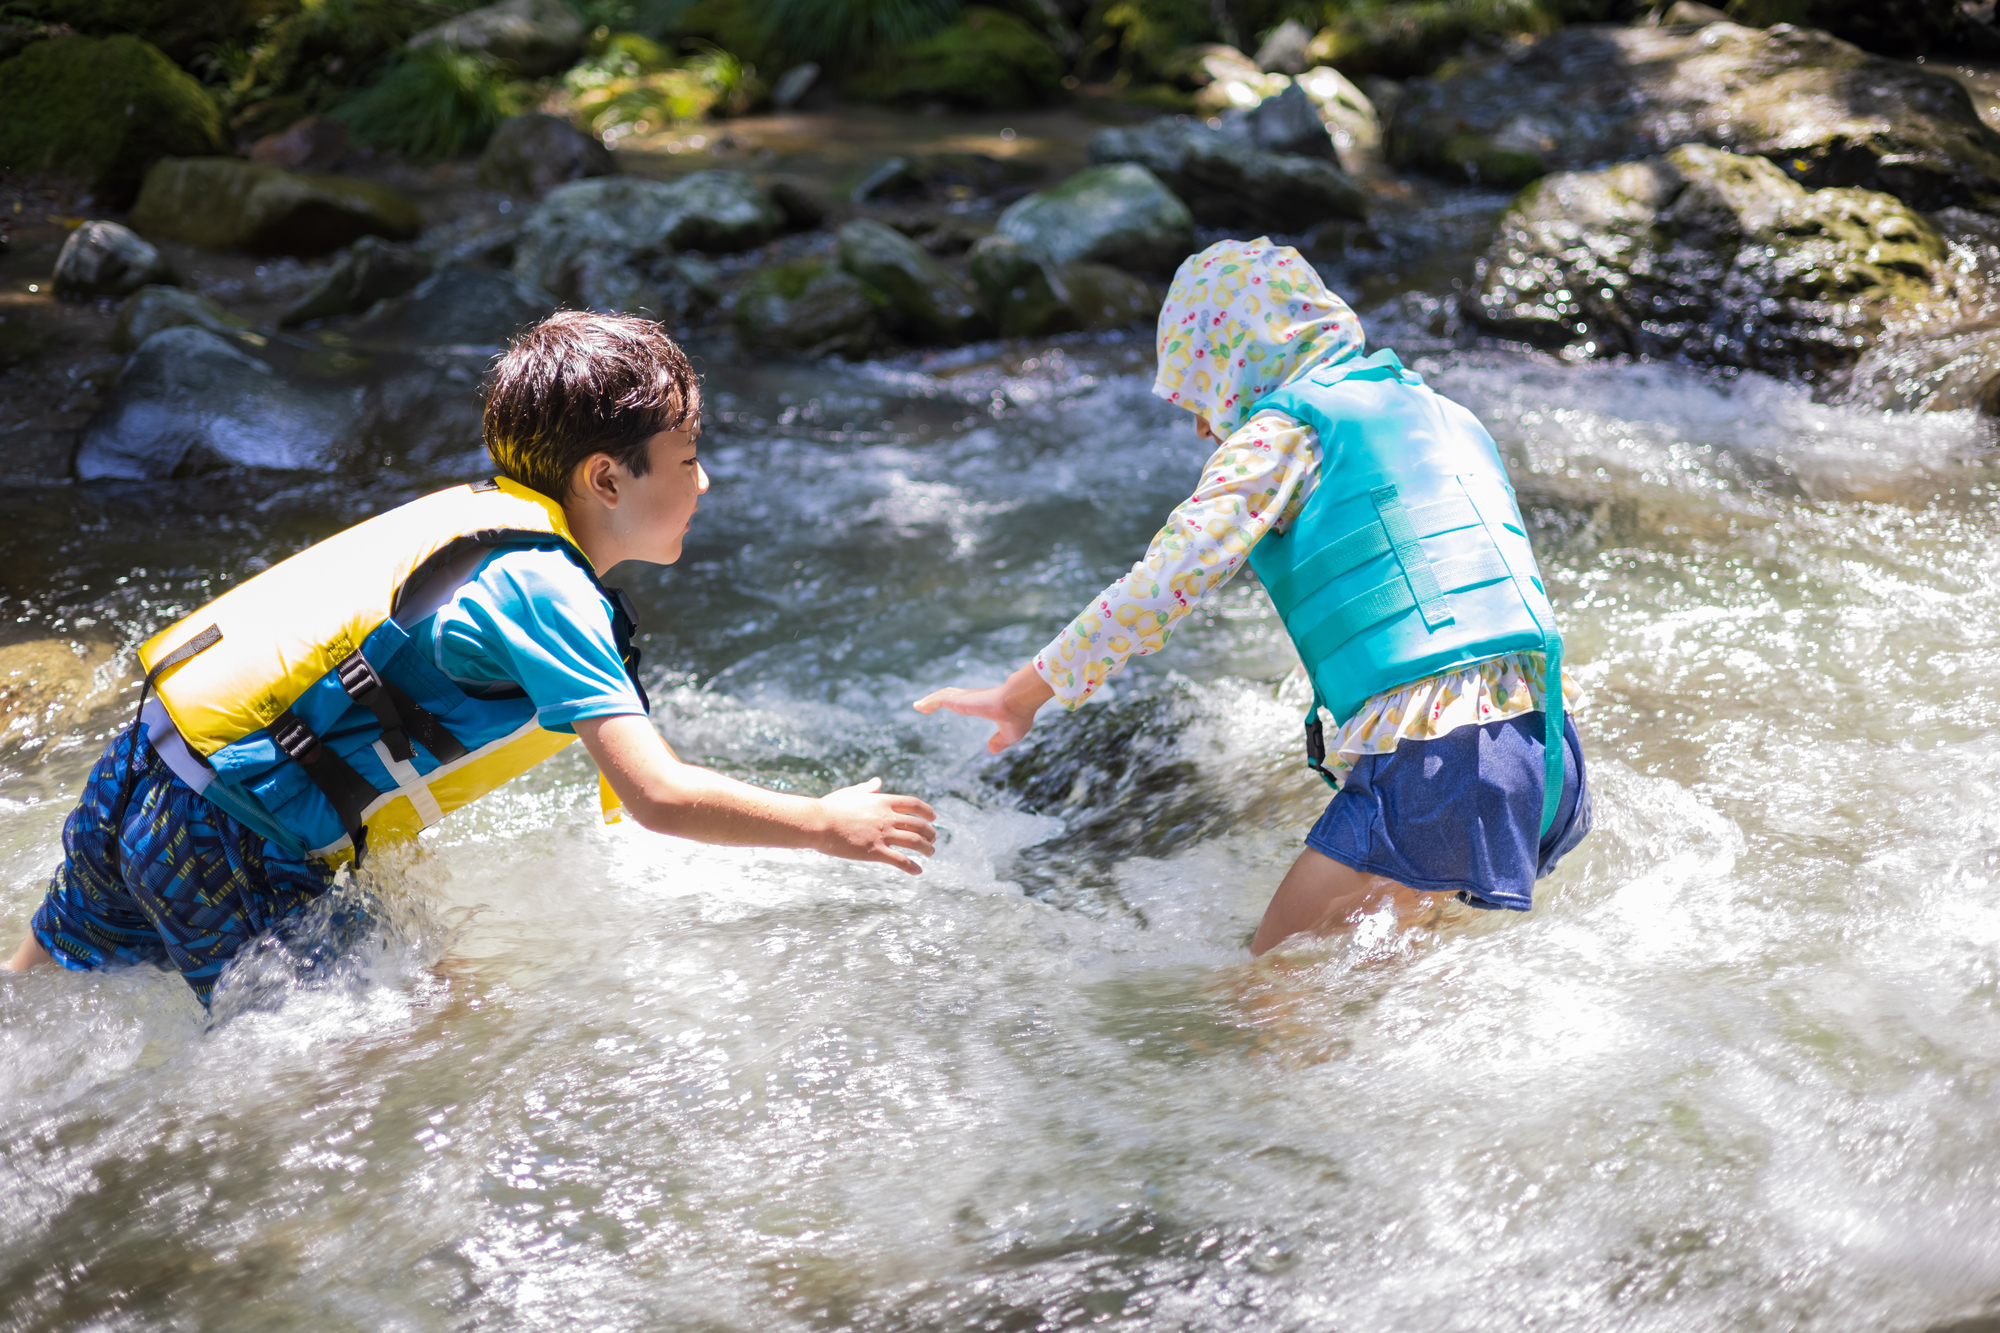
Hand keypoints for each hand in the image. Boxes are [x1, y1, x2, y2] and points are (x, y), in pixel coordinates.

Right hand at [815, 777, 936, 874]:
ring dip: (926, 848)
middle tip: (933, 839)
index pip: (913, 804)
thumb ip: (867, 788)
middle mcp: (887, 817)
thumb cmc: (830, 808)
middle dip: (930, 832)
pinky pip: (901, 861)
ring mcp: (882, 835)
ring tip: (930, 853)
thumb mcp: (851, 793)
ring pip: (915, 842)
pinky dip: (912, 867)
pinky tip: (918, 871)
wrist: (818, 823)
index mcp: (883, 801)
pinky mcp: (875, 852)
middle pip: (918, 824)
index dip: (927, 811)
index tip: (933, 817)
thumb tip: (878, 781)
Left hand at [912, 664, 1054, 753]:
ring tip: (918, 706)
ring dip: (929, 701)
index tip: (947, 706)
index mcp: (982, 704)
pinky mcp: (959, 700)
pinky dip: (928, 702)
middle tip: (925, 706)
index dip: (955, 702)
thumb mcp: (1010, 734)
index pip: (964, 701)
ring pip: (942, 696)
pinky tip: (919, 707)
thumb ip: (1000, 741)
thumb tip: (991, 750)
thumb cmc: (1018, 715)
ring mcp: (965, 698)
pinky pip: (939, 699)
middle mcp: (972, 698)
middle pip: (950, 696)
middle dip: (938, 700)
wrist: (1018, 702)